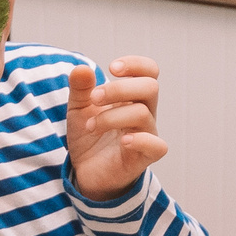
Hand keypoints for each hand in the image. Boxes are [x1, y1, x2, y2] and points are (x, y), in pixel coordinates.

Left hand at [66, 57, 166, 199]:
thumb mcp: (78, 109)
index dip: (135, 64)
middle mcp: (144, 113)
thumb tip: (81, 68)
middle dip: (119, 89)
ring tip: (91, 127)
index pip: (149, 72)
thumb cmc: (89, 136)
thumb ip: (80, 88)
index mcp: (132, 97)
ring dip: (111, 117)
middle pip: (150, 87)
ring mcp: (146, 135)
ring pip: (143, 114)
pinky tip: (122, 140)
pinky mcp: (144, 157)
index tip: (111, 68)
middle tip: (95, 98)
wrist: (85, 171)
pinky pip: (157, 146)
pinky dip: (139, 140)